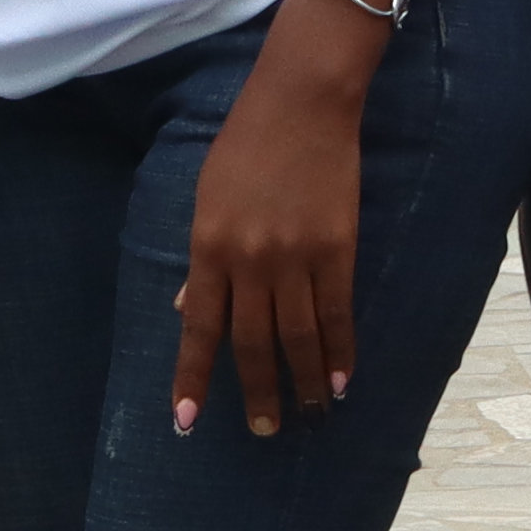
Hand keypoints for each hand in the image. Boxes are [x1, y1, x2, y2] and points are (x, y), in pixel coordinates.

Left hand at [170, 28, 374, 437]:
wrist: (302, 101)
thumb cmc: (247, 143)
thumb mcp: (207, 197)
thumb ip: (201, 259)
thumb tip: (190, 311)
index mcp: (209, 246)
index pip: (200, 328)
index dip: (193, 378)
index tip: (187, 421)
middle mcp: (249, 260)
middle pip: (252, 343)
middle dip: (257, 391)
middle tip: (265, 429)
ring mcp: (294, 256)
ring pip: (298, 336)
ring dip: (305, 381)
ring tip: (311, 413)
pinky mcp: (336, 247)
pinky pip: (337, 312)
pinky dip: (341, 350)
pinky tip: (344, 379)